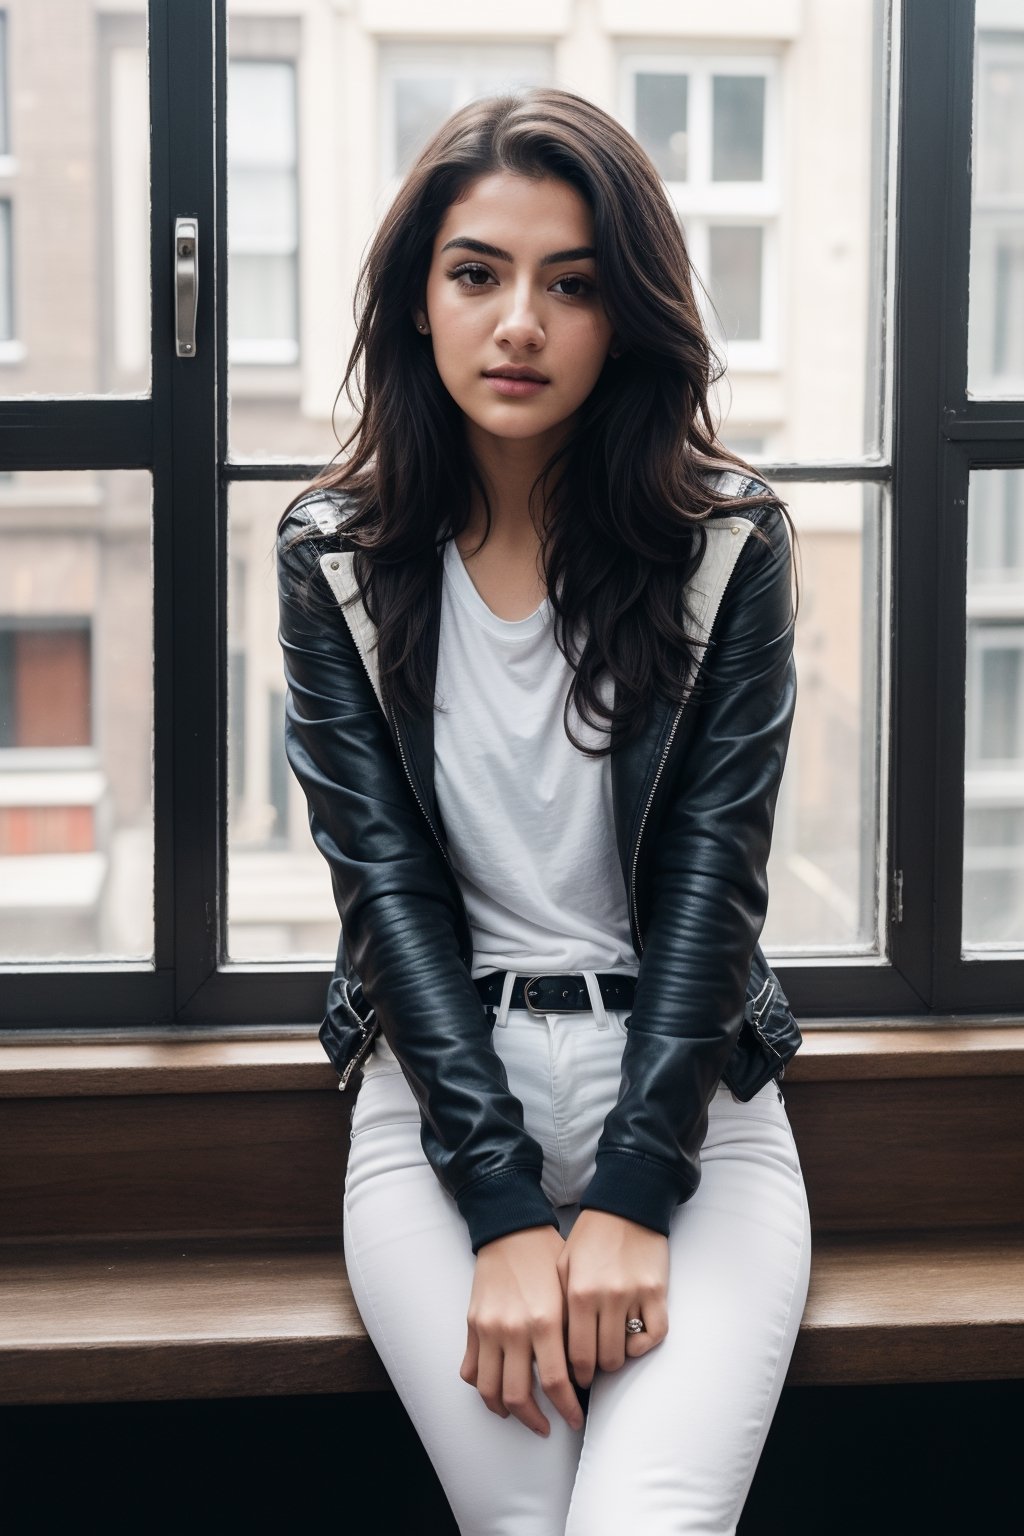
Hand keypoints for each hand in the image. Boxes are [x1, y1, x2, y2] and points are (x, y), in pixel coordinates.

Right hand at [460, 1225, 583, 1436]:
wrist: (512, 1230)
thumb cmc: (547, 1258)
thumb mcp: (570, 1294)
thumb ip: (573, 1335)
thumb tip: (580, 1376)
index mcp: (545, 1321)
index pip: (556, 1384)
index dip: (568, 1409)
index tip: (574, 1418)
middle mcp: (514, 1329)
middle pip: (518, 1396)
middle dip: (535, 1421)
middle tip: (547, 1426)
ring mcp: (488, 1328)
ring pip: (489, 1390)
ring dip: (505, 1411)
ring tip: (520, 1415)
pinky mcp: (472, 1325)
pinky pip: (470, 1370)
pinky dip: (481, 1387)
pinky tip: (497, 1389)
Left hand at [556, 1209, 668, 1387]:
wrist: (626, 1206)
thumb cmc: (591, 1236)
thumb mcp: (564, 1265)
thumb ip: (561, 1304)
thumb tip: (558, 1346)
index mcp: (579, 1292)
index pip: (577, 1353)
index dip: (576, 1374)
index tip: (575, 1378)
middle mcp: (607, 1297)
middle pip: (604, 1359)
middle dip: (596, 1370)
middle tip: (593, 1368)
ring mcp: (635, 1295)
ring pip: (629, 1351)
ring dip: (619, 1358)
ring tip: (611, 1353)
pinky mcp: (658, 1291)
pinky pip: (656, 1334)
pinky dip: (645, 1344)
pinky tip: (634, 1339)